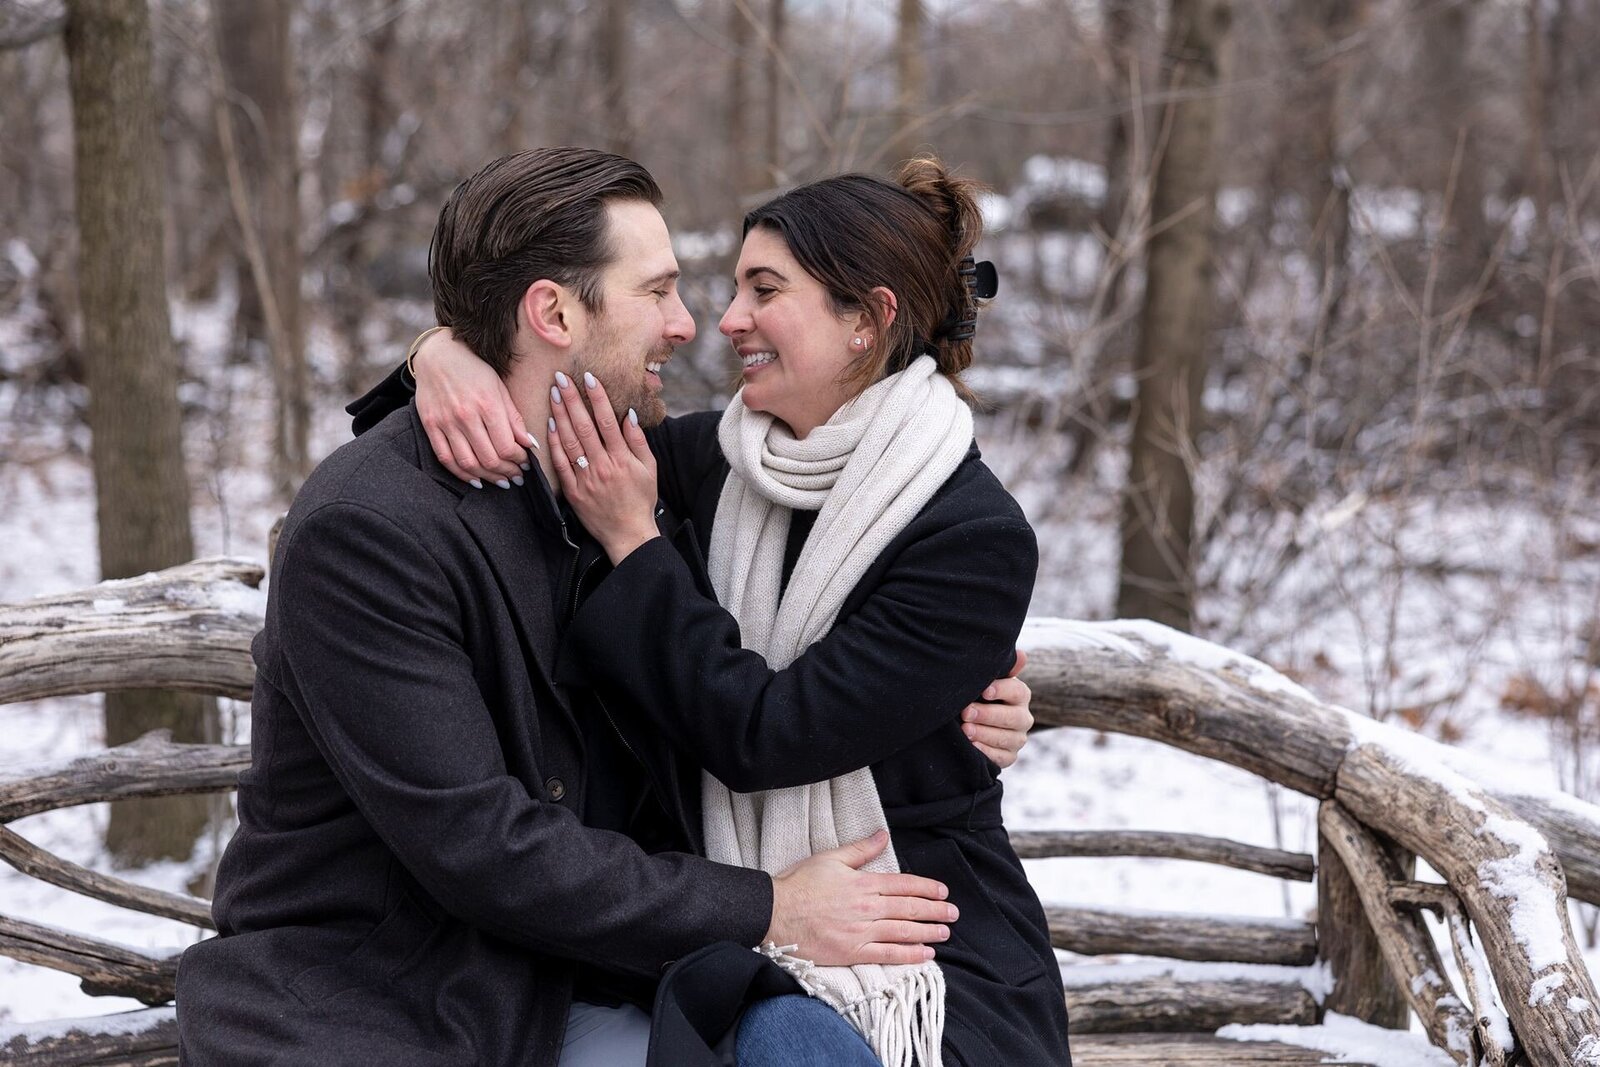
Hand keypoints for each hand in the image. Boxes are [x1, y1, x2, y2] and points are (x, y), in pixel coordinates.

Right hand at [414, 328, 533, 487]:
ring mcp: (445, 422)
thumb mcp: (499, 387)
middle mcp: (466, 416)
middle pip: (489, 459)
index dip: (519, 460)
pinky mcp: (430, 426)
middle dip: (507, 472)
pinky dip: (462, 474)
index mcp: (487, 405)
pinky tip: (475, 479)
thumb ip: (514, 417)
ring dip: (488, 477)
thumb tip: (530, 444)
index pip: (507, 446)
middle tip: (516, 476)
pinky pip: (446, 459)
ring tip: (500, 480)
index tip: (526, 463)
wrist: (438, 354)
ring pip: (468, 463)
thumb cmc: (474, 370)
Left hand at [548, 371, 659, 563]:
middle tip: (561, 378)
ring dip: (560, 416)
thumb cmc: (641, 499)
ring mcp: (585, 479)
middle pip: (583, 427)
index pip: (607, 421)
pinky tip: (549, 425)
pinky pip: (561, 464)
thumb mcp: (649, 469)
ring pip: (569, 442)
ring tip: (554, 394)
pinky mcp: (573, 491)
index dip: (597, 397)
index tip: (589, 377)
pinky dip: (554, 444)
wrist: (628, 534)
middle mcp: (602, 466)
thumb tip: (628, 415)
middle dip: (572, 400)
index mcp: (622, 459)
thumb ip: (638, 441)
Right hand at [765, 830, 954, 966]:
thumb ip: (860, 850)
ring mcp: (861, 931)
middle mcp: (867, 907)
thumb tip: (883, 835)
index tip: (943, 892)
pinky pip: (887, 954)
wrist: (774, 913)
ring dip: (928, 932)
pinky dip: (909, 955)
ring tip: (945, 933)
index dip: (927, 888)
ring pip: (903, 931)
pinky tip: (926, 955)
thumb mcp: (830, 858)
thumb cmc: (799, 884)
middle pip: (909, 908)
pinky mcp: (852, 952)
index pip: (903, 884)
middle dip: (935, 911)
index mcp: (863, 883)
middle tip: (953, 914)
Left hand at [962, 650, 1032, 768]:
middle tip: (966, 712)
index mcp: (1020, 695)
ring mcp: (1017, 739)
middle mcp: (1023, 718)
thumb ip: (1004, 669)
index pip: (1017, 691)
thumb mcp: (990, 680)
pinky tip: (972, 747)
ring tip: (965, 730)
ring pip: (1006, 739)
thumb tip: (1021, 654)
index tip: (983, 690)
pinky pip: (1001, 758)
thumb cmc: (981, 695)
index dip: (1001, 690)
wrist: (975, 721)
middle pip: (1012, 717)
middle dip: (987, 715)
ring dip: (984, 734)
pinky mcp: (1009, 757)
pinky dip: (986, 752)